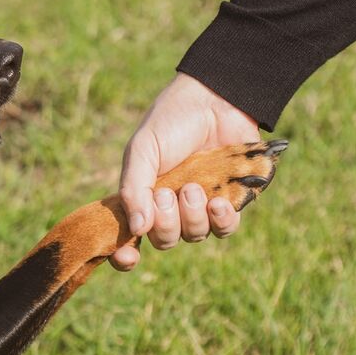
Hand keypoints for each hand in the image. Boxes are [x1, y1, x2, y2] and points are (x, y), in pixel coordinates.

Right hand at [111, 72, 260, 270]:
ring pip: (194, 235)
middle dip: (166, 224)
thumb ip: (134, 188)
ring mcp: (200, 207)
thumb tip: (135, 230)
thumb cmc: (171, 122)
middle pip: (164, 241)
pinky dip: (222, 220)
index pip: (129, 238)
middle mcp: (169, 208)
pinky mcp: (230, 201)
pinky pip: (226, 229)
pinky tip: (219, 201)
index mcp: (142, 197)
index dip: (125, 255)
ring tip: (194, 187)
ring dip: (193, 216)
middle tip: (169, 193)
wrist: (215, 99)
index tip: (126, 255)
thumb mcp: (142, 151)